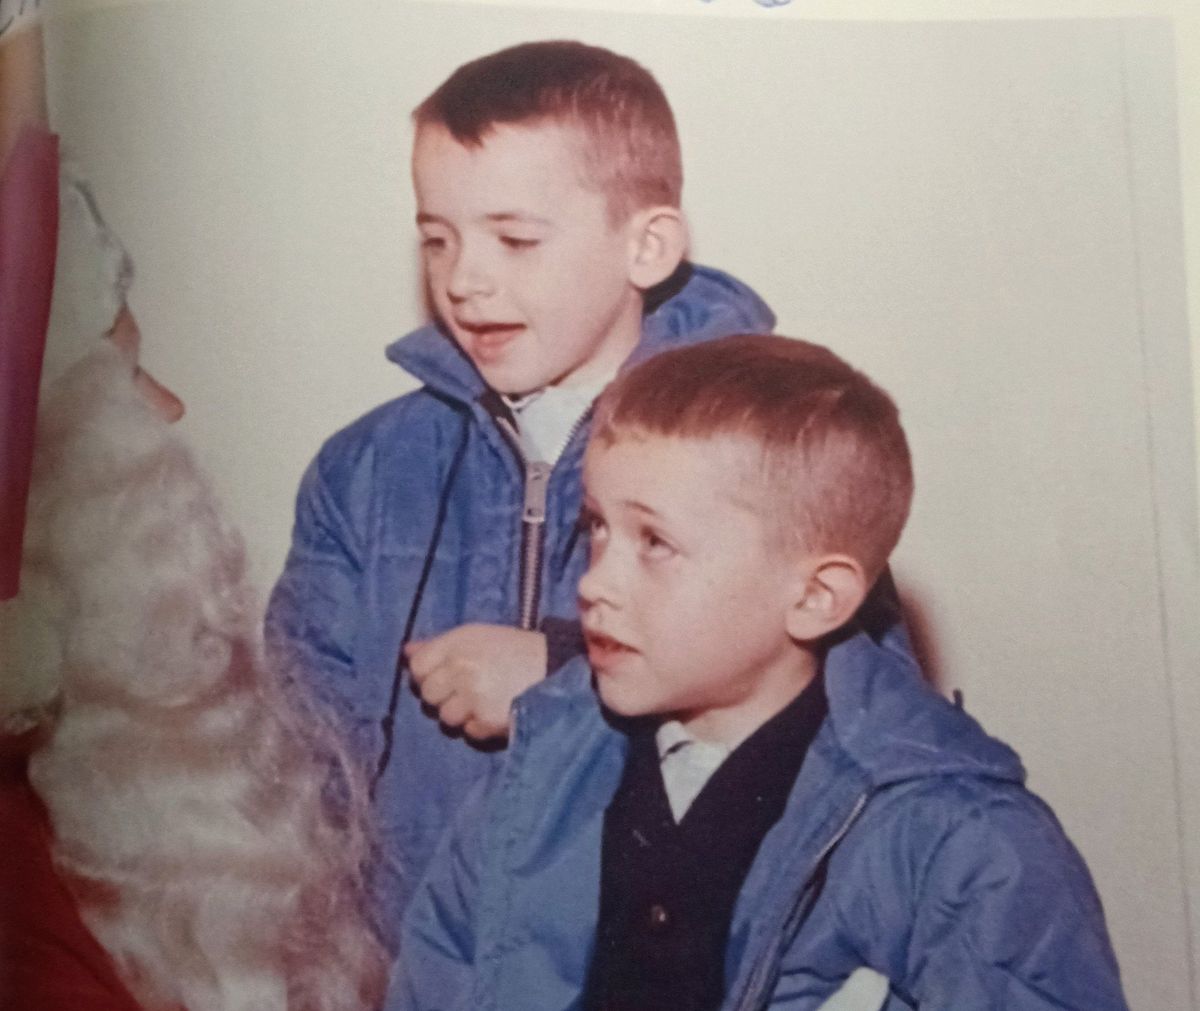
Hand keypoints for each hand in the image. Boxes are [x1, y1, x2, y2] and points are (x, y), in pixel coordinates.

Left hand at [406, 624, 546, 741]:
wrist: (556, 669)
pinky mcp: (488, 721)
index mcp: (459, 643)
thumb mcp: (477, 637)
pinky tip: (496, 712)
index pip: (418, 667)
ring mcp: (474, 697)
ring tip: (484, 702)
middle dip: (443, 696)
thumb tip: (406, 652)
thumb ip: (439, 644)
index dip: (427, 675)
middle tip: (466, 691)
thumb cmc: (513, 650)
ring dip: (462, 714)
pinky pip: (469, 732)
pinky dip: (480, 727)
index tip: (442, 677)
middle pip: (429, 695)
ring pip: (446, 718)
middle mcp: (462, 669)